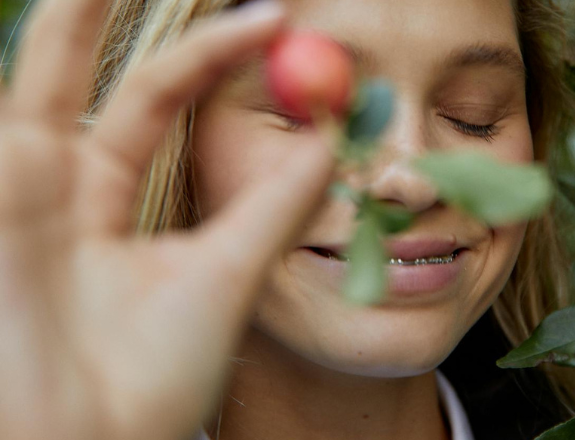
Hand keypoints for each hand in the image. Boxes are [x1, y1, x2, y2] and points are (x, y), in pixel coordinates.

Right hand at [0, 1, 334, 439]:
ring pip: (37, 74)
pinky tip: (48, 15)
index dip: (216, 52)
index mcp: (113, 196)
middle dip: (112, 5)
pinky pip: (0, 123)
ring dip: (68, 15)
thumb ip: (278, 202)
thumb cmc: (156, 374)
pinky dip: (24, 67)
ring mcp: (16, 190)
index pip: (163, 94)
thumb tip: (335, 134)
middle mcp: (59, 184)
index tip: (280, 16)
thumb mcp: (231, 270)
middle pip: (85, 68)